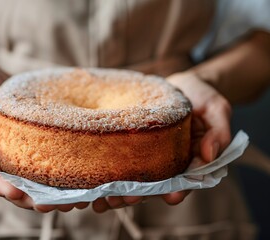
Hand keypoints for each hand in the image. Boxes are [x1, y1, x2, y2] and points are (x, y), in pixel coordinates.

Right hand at [0, 60, 88, 211]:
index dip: (1, 186)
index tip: (17, 193)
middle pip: (11, 187)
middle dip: (31, 199)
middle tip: (53, 205)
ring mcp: (13, 158)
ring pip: (29, 184)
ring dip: (47, 195)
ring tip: (69, 201)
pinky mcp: (28, 151)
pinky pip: (40, 169)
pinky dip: (55, 179)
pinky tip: (75, 183)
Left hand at [90, 71, 232, 212]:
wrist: (180, 85)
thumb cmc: (201, 97)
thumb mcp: (216, 109)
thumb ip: (219, 132)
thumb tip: (209, 155)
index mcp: (190, 161)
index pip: (186, 182)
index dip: (178, 190)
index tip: (170, 196)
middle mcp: (168, 165)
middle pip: (153, 187)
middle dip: (138, 195)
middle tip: (121, 198)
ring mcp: (148, 158)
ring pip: (133, 181)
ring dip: (118, 192)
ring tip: (102, 199)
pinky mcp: (131, 147)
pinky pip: (119, 164)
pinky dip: (105, 176)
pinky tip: (91, 185)